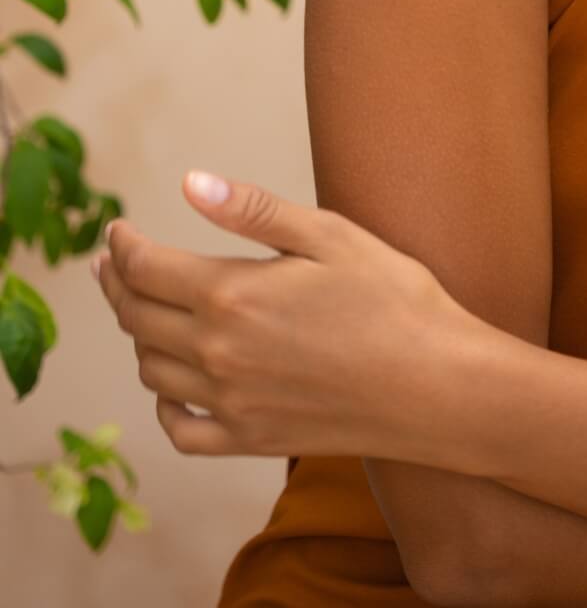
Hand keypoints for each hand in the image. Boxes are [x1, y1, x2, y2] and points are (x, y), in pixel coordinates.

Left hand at [94, 171, 487, 465]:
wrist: (437, 385)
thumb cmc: (393, 298)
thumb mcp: (330, 235)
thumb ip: (254, 212)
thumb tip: (190, 183)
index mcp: (232, 294)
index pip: (146, 268)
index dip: (123, 246)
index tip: (117, 229)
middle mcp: (218, 354)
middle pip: (136, 318)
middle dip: (117, 284)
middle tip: (113, 262)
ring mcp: (230, 403)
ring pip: (151, 369)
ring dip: (138, 335)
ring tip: (144, 308)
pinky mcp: (250, 440)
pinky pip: (180, 430)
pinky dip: (164, 403)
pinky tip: (172, 382)